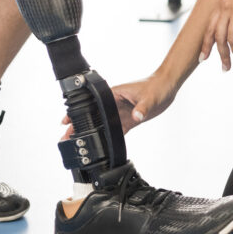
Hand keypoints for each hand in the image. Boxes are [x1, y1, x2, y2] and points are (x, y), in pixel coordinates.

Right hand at [60, 74, 177, 138]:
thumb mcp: (149, 97)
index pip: (91, 103)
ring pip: (102, 124)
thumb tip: (137, 116)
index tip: (66, 120)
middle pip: (93, 116)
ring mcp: (120, 112)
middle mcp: (114, 103)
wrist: (166, 87)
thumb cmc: (156, 87)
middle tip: (67, 137)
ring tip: (80, 143)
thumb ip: (142, 108)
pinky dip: (108, 138)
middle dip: (79, 125)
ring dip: (91, 133)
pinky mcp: (128, 120)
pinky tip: (101, 147)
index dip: (77, 112)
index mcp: (113, 94)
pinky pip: (115, 130)